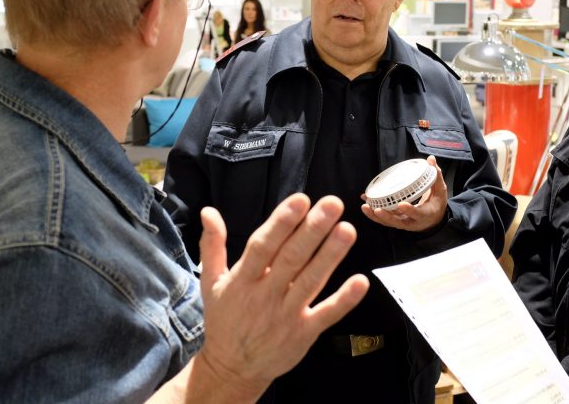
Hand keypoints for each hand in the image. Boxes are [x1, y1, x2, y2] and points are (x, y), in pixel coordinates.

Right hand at [185, 194, 368, 401]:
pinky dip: (344, 300)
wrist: (232, 368)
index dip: (281, 223)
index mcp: (242, 280)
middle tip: (332, 205)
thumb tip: (208, 211)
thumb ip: (212, 245)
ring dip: (330, 256)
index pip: (262, 247)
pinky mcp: (304, 333)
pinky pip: (326, 314)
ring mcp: (286, 315)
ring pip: (310, 281)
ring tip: (347, 230)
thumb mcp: (211, 282)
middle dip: (312, 230)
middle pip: (291, 259)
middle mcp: (264, 295)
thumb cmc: (225, 319)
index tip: (300, 200)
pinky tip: (361, 282)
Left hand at [361, 155, 447, 231]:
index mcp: (425, 214)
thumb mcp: (440, 191)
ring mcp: (402, 222)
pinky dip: (373, 213)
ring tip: (365, 206)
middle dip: (386, 217)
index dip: (409, 210)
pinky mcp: (395, 221)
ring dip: (375, 215)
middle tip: (377, 209)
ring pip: (388, 222)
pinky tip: (365, 203)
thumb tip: (431, 159)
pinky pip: (383, 219)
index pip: (418, 214)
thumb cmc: (436, 203)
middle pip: (398, 222)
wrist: (433, 220)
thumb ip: (435, 176)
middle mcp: (412, 222)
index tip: (401, 204)